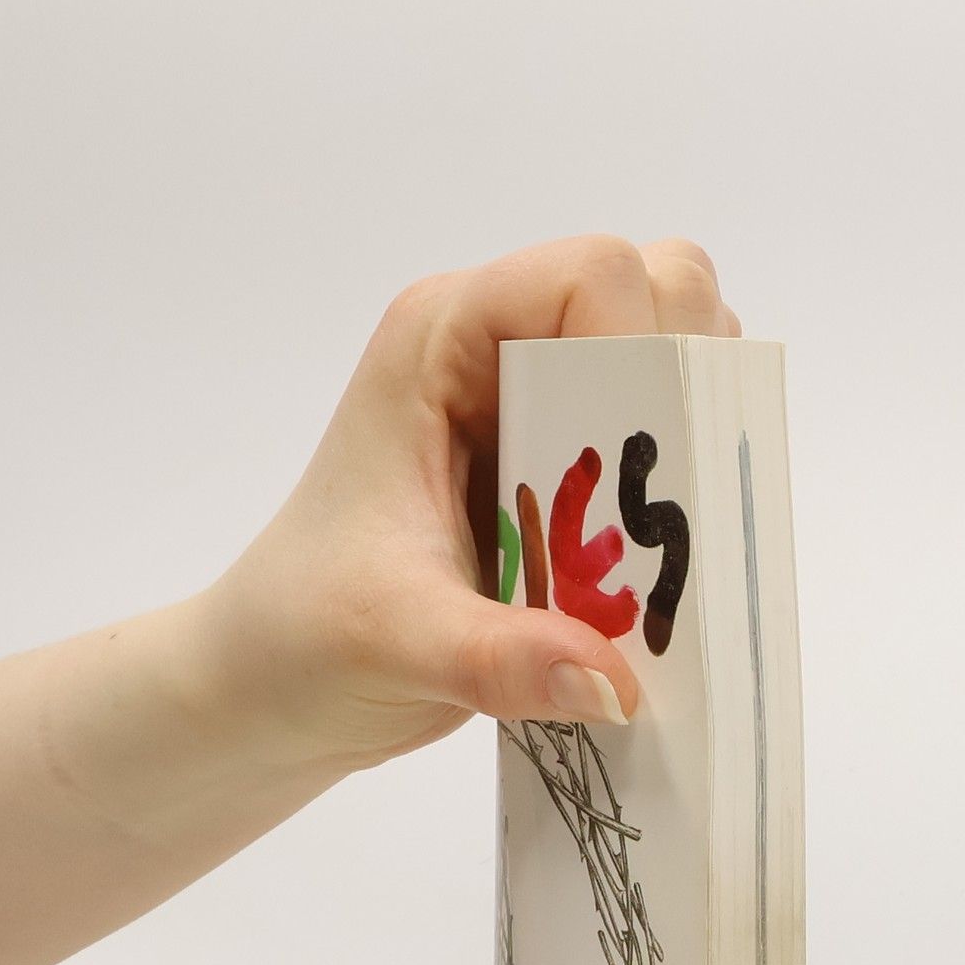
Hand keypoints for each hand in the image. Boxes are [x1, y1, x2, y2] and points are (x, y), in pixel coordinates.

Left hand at [199, 235, 740, 771]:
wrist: (274, 684)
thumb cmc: (304, 634)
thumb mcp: (398, 645)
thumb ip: (503, 660)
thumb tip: (616, 686)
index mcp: (444, 340)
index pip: (593, 277)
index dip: (643, 350)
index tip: (650, 463)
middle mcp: (499, 354)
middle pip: (659, 296)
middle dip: (683, 400)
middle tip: (668, 510)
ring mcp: (537, 409)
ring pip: (671, 370)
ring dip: (690, 457)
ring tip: (659, 548)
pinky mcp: (562, 474)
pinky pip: (659, 452)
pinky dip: (679, 506)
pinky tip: (654, 580)